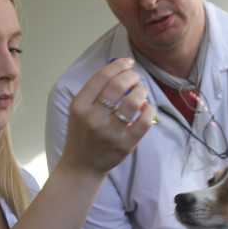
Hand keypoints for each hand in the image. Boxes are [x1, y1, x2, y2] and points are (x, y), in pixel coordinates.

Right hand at [58, 58, 154, 174]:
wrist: (82, 165)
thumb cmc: (83, 133)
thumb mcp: (79, 110)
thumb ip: (96, 90)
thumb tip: (121, 68)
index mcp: (79, 106)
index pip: (101, 76)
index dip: (119, 65)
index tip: (127, 62)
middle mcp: (93, 118)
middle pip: (118, 86)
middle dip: (132, 76)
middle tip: (135, 78)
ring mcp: (109, 133)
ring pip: (133, 102)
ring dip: (141, 91)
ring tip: (140, 92)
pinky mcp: (125, 145)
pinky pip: (144, 121)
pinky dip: (149, 110)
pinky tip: (145, 108)